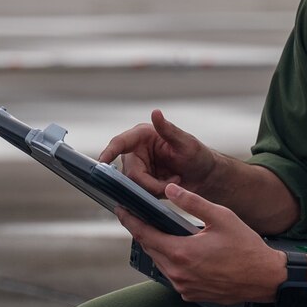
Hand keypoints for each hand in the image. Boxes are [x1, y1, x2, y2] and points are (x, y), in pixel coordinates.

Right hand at [100, 109, 216, 197]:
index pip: (120, 143)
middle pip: (128, 172)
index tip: (101, 163)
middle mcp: (136, 151)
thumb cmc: (198, 155)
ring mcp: (138, 168)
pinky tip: (169, 188)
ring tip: (174, 182)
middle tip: (172, 182)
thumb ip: (169, 129)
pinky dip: (154, 194)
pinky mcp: (141, 183)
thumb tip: (155, 112)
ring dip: (154, 189)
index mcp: (142, 136)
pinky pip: (140, 193)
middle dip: (149, 182)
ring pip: (133, 185)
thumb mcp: (186, 143)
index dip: (108, 152)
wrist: (205, 177)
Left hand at [117, 183, 284, 304]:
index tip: (121, 209)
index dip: (130, 221)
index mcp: (182, 253)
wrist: (266, 279)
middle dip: (144, 232)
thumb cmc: (247, 247)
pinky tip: (181, 251)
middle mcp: (178, 274)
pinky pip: (174, 276)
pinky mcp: (192, 295)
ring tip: (160, 231)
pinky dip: (172, 262)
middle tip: (139, 216)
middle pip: (151, 249)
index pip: (145, 235)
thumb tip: (171, 189)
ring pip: (161, 263)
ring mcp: (184, 287)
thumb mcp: (221, 217)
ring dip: (159, 247)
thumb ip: (193, 202)